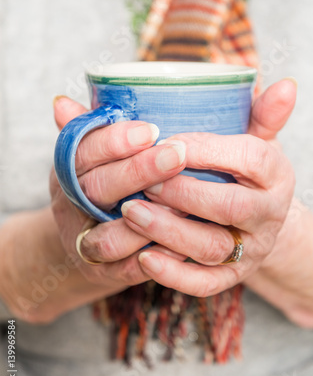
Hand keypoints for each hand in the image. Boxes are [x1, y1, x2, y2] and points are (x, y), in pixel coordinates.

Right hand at [50, 96, 187, 291]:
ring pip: (109, 236)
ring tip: (185, 200)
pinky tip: (185, 238)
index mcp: (68, 171)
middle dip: (138, 171)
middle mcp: (72, 206)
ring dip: (148, 219)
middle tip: (177, 154)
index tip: (151, 129)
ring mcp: (86, 242)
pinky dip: (157, 254)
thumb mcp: (91, 157)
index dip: (114, 141)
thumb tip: (63, 102)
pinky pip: (129, 268)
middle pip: (98, 189)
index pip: (83, 152)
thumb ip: (91, 131)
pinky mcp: (106, 272)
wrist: (84, 237)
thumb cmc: (101, 185)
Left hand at [120, 80, 296, 296]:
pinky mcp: (232, 277)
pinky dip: (174, 274)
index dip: (207, 150)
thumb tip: (287, 84)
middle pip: (230, 207)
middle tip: (144, 181)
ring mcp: (251, 249)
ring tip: (131, 212)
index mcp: (276, 173)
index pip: (250, 158)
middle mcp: (269, 214)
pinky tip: (145, 257)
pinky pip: (205, 283)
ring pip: (213, 247)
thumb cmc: (244, 172)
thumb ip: (263, 114)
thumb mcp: (256, 140)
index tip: (168, 142)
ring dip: (169, 231)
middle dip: (184, 194)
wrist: (257, 220)